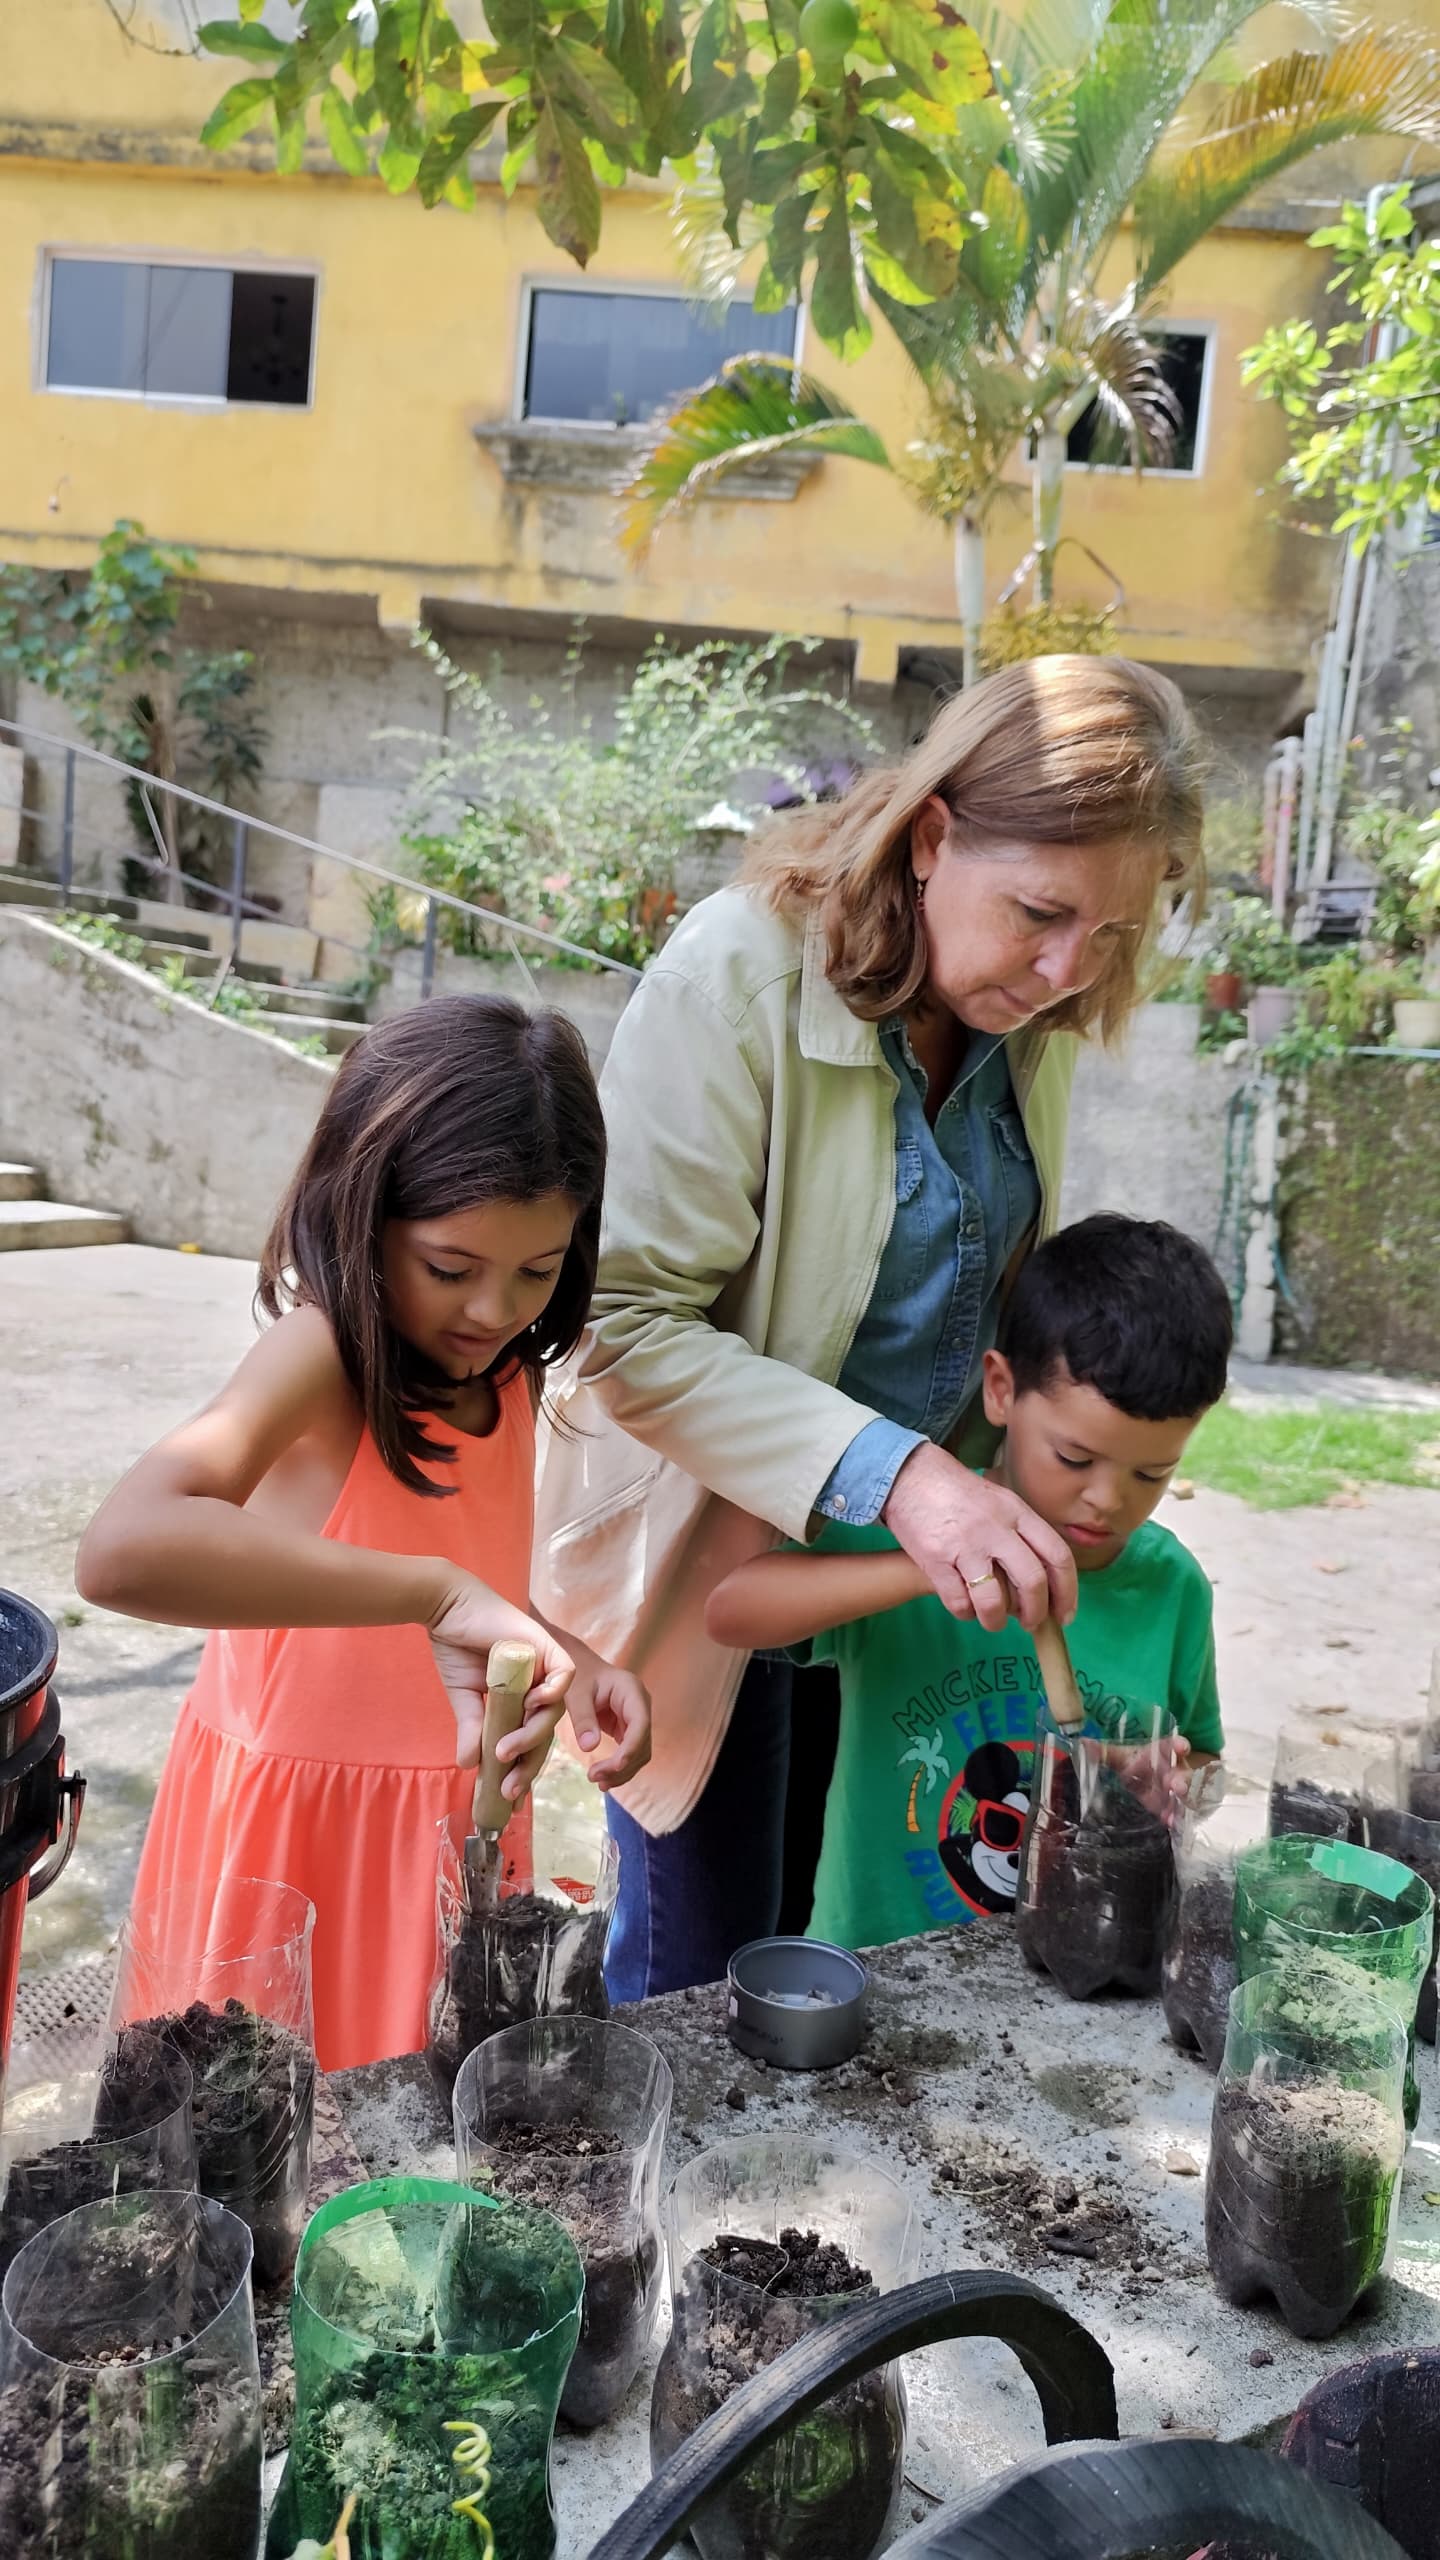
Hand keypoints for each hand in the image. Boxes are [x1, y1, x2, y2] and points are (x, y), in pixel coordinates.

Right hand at [426, 1572, 573, 1775]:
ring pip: (553, 1712)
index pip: (530, 1739)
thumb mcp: (464, 1700)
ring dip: (531, 1736)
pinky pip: (564, 1675)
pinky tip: (531, 1706)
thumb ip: (472, 1729)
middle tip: (509, 1787)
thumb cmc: (456, 1649)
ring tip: (504, 1751)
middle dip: (528, 1762)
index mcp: (520, 1700)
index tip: (507, 1795)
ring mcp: (544, 1667)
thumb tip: (467, 1765)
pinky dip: (552, 1692)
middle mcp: (537, 1686)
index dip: (522, 1767)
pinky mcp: (547, 1647)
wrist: (448, 1611)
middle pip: (545, 1732)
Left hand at [563, 1645, 651, 1790]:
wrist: (579, 1669)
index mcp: (632, 1691)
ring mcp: (637, 1719)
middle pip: (642, 1743)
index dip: (631, 1748)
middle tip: (594, 1777)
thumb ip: (582, 1718)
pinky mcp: (628, 1730)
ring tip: (598, 1782)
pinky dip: (619, 1768)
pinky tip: (603, 1779)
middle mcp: (640, 1706)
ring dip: (622, 1771)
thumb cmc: (576, 1676)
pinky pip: (630, 1754)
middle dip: (623, 1765)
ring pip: (639, 1753)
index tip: (615, 1766)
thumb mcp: (575, 1693)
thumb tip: (589, 1748)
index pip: (641, 1723)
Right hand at [881, 1442, 1076, 1632]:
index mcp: (1018, 1513)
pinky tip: (965, 1606)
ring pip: (994, 1601)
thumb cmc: (960, 1494)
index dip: (1067, 1592)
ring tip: (992, 1621)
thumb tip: (1042, 1584)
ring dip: (997, 1621)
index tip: (1064, 1614)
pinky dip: (965, 1613)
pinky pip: (958, 1602)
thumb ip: (1024, 1535)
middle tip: (1030, 1623)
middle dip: (1036, 1612)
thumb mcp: (1002, 1502)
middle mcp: (996, 1529)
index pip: (1058, 1555)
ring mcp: (965, 1546)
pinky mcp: (935, 1560)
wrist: (912, 1476)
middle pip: (1032, 1581)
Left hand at [1111, 1734, 1190, 1821]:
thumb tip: (1082, 1743)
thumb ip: (1105, 1752)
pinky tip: (1169, 1821)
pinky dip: (1172, 1815)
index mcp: (1161, 1753)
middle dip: (1180, 1779)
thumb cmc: (1137, 1763)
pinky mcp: (1170, 1805)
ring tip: (1177, 1801)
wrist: (1143, 1780)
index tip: (1182, 1747)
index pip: (1172, 1746)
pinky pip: (1175, 1810)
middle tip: (1176, 1785)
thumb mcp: (1121, 1757)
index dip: (1179, 1745)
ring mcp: (1174, 1789)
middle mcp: (1172, 1769)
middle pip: (1180, 1772)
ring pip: (1183, 1791)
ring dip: (1181, 1797)